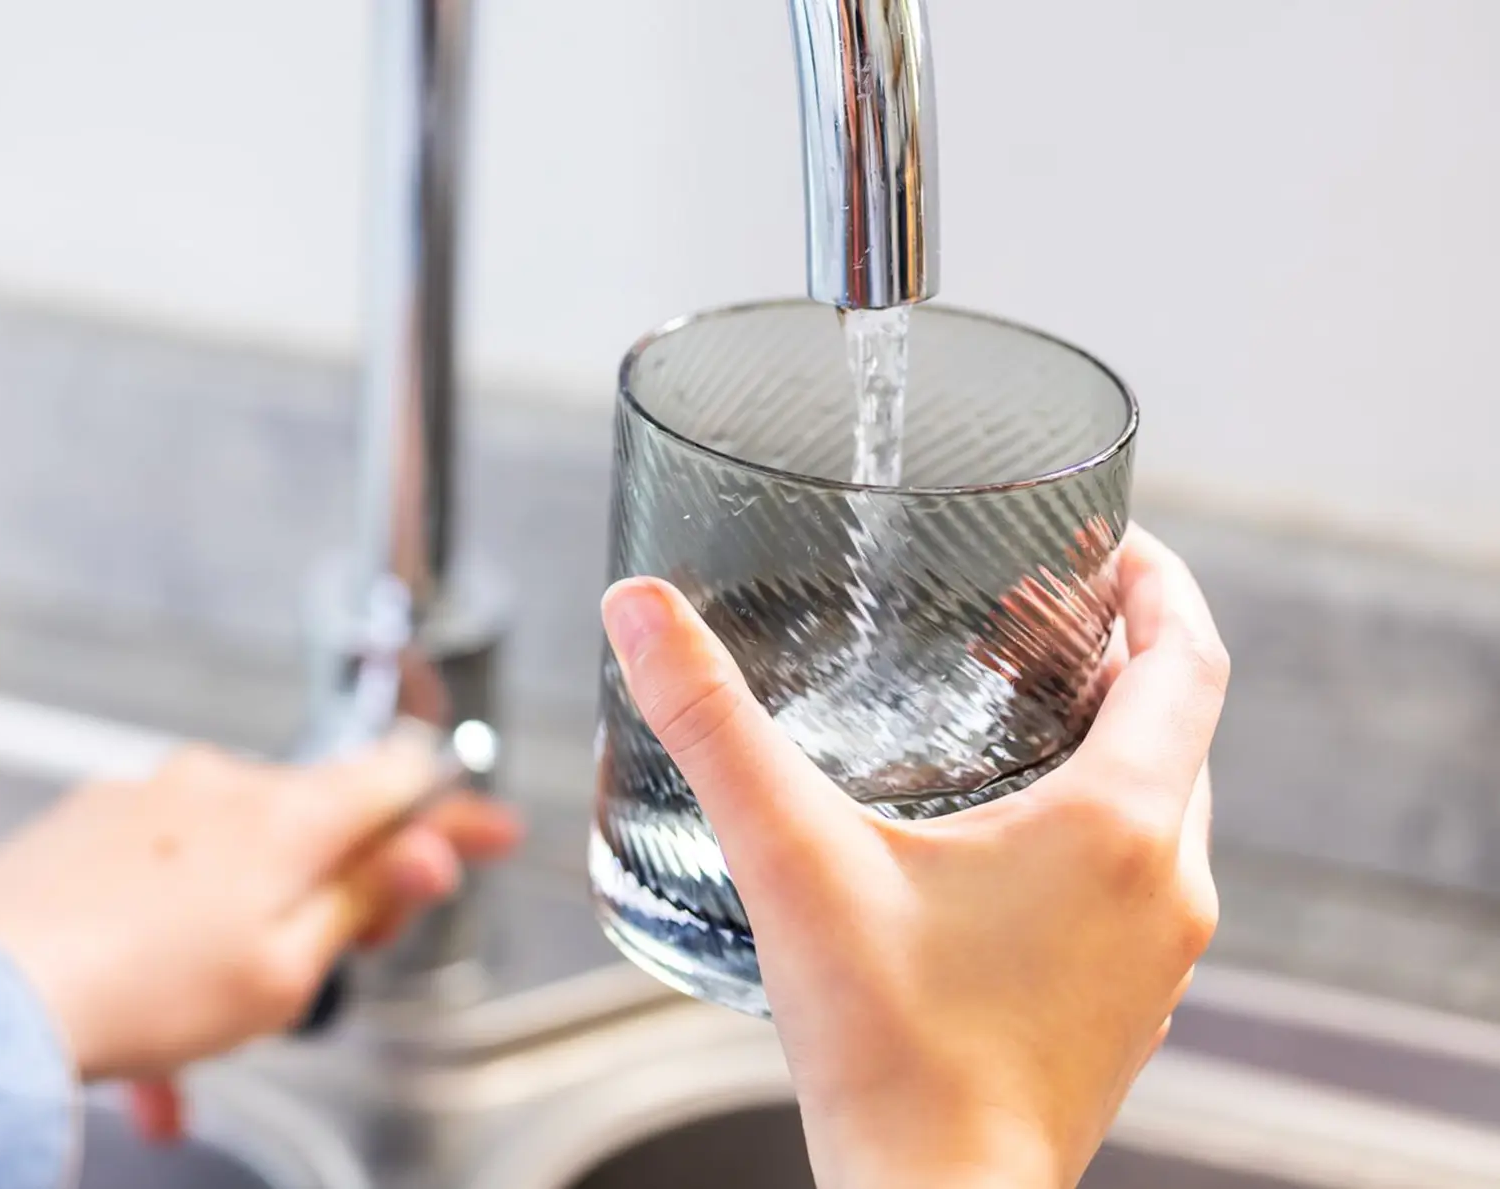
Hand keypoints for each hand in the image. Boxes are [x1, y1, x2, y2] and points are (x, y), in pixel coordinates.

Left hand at [0, 728, 518, 1082]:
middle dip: (332, 889)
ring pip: (228, 862)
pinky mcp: (87, 821)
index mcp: (286, 815)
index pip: (400, 780)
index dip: (453, 814)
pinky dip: (169, 937)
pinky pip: (158, 876)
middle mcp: (216, 784)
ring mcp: (145, 796)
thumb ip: (362, 900)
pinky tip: (148, 1021)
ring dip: (239, 931)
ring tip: (206, 1028)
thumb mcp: (287, 970)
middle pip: (313, 821)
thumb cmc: (136, 991)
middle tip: (328, 962)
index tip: (486, 837)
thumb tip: (427, 848)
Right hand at [600, 527, 1224, 1188]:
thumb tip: (643, 614)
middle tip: (1049, 620)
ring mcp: (1161, 957)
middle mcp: (1169, 885)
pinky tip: (1008, 853)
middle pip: (1184, 732)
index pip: (1188, 660)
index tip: (1118, 548)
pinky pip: (1144, 890)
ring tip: (1027, 719)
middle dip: (1129, 660)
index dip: (1159, 586)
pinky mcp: (1128, 1011)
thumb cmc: (892, 1052)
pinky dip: (1103, 838)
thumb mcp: (792, 860)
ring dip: (1120, 750)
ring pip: (1169, 814)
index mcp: (1119, 825)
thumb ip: (713, 726)